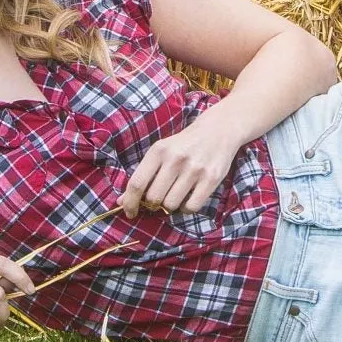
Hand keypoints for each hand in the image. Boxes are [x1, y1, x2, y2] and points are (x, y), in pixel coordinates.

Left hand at [120, 115, 244, 216]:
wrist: (219, 129)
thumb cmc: (184, 144)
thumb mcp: (161, 152)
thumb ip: (143, 176)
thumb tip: (122, 202)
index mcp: (159, 150)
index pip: (137, 183)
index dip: (130, 203)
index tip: (130, 212)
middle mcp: (176, 159)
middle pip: (153, 198)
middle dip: (153, 204)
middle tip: (159, 199)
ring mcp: (195, 169)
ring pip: (171, 205)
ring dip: (170, 206)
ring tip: (176, 195)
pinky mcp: (211, 178)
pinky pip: (191, 207)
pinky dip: (186, 208)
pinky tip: (188, 198)